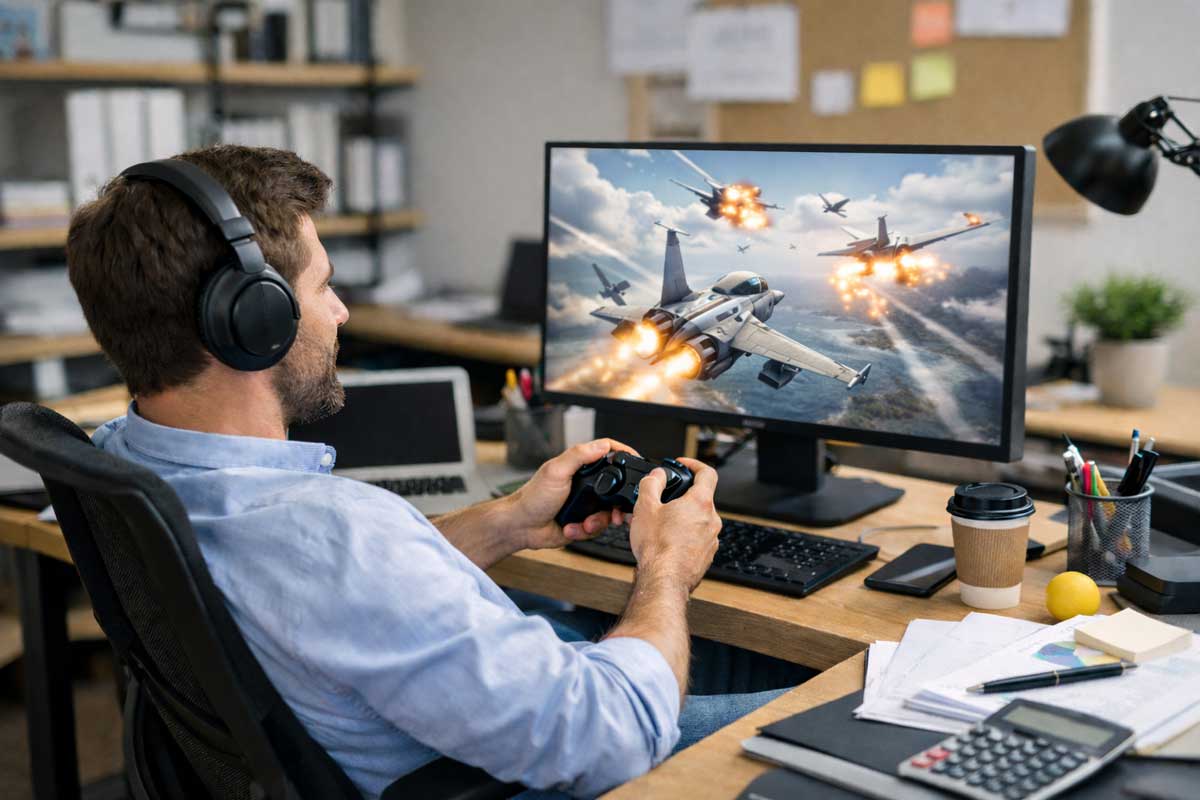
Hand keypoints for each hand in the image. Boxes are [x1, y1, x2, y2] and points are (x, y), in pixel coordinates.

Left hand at [505, 438, 639, 550]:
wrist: (521, 527)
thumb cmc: (532, 497)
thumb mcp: (555, 471)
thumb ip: (578, 455)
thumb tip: (602, 444)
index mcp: (579, 467)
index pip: (608, 453)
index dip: (624, 454)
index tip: (637, 459)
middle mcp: (585, 484)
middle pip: (616, 487)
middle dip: (618, 503)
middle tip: (616, 512)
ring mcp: (586, 504)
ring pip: (609, 511)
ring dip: (599, 521)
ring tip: (585, 523)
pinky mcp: (584, 522)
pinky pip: (598, 528)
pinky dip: (586, 531)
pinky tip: (573, 528)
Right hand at [628, 457, 720, 591]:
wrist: (664, 580)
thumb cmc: (657, 547)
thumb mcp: (645, 507)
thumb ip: (652, 483)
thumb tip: (657, 475)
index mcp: (700, 503)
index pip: (707, 473)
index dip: (694, 464)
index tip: (683, 465)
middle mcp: (712, 520)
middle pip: (700, 499)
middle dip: (681, 498)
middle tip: (662, 502)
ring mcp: (711, 540)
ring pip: (698, 521)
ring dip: (681, 519)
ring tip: (659, 526)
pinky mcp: (706, 556)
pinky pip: (697, 539)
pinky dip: (684, 537)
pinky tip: (666, 543)